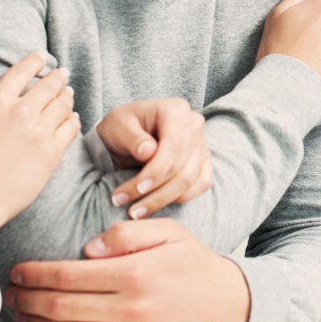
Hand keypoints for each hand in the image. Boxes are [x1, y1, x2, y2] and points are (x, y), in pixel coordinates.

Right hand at [0, 52, 80, 241]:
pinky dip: (73, 119)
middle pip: (49, 85)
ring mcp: (40, 132)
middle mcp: (22, 112)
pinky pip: (71, 128)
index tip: (41, 58)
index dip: (36, 61)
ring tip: (67, 93)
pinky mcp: (52, 153)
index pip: (24, 70)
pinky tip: (71, 118)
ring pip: (63, 104)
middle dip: (57, 76)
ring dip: (67, 95)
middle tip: (62, 73)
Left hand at [6, 218, 250, 321]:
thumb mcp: (170, 234)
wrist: (231, 310)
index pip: (68, 276)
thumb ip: (127, 234)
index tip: (18, 270)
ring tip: (22, 315)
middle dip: (25, 302)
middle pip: (59, 310)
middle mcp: (129, 311)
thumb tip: (87, 247)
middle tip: (10, 293)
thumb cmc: (197, 268)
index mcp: (135, 275)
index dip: (35, 274)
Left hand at [98, 98, 212, 218]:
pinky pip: (201, 184)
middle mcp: (194, 124)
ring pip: (190, 180)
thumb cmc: (121, 128)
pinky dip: (180, 198)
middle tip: (130, 208)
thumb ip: (132, 137)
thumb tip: (148, 151)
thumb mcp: (117, 126)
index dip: (157, 171)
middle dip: (156, 192)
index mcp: (175, 110)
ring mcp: (202, 143)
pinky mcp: (203, 160)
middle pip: (183, 167)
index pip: (173, 146)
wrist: (127, 135)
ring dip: (163, 200)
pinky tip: (157, 203)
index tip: (137, 189)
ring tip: (136, 211)